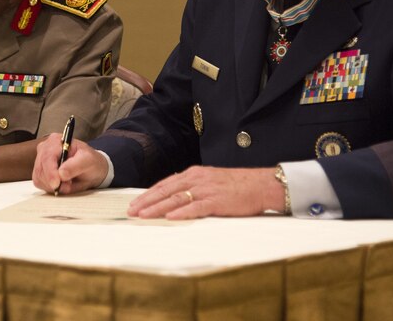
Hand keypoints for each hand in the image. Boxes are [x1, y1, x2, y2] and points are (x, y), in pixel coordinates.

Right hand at [32, 133, 107, 194]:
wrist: (91, 170)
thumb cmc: (91, 162)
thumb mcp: (88, 161)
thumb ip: (75, 166)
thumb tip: (61, 173)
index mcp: (56, 141)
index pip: (47, 157)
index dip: (50, 172)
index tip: (56, 184)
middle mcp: (45, 148)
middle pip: (40, 168)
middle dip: (52, 181)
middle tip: (68, 185)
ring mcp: (41, 160)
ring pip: (38, 177)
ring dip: (52, 185)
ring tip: (68, 183)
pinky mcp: (40, 171)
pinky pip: (40, 183)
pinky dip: (50, 187)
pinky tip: (61, 184)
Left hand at [128, 166, 281, 219]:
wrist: (261, 184)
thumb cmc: (237, 185)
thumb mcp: (211, 181)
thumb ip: (193, 187)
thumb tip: (175, 197)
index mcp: (194, 173)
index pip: (165, 184)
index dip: (148, 194)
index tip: (134, 204)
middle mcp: (197, 179)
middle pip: (166, 191)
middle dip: (146, 202)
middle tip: (131, 211)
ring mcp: (207, 189)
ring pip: (176, 199)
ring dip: (157, 208)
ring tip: (143, 215)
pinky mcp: (217, 201)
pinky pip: (196, 207)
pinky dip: (182, 212)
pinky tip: (170, 218)